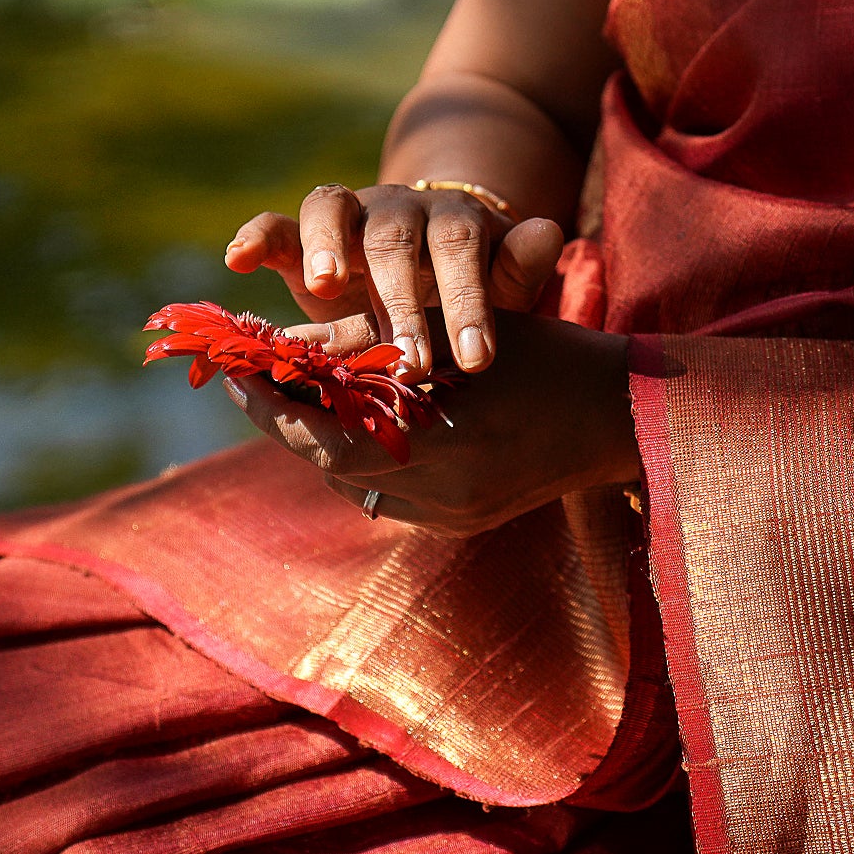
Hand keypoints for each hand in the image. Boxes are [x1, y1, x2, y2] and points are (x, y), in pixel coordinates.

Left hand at [222, 310, 641, 535]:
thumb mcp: (452, 328)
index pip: (326, 435)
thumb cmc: (537, 351)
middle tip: (253, 383)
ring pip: (353, 483)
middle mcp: (442, 490)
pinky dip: (363, 459)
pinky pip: (386, 496)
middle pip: (330, 464)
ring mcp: (451, 516)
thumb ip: (369, 341)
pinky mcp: (460, 525)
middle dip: (288, 421)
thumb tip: (287, 343)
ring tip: (300, 395)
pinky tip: (358, 423)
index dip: (274, 406)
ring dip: (323, 441)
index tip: (237, 372)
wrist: (616, 415)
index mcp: (440, 435)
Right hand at [224, 183, 563, 377]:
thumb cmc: (466, 293)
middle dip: (401, 300)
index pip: (461, 248)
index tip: (475, 361)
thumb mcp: (500, 287)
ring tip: (325, 287)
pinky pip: (276, 226)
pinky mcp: (300, 240)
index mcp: (452, 219)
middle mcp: (396, 209)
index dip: (467, 300)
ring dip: (327, 246)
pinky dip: (255, 235)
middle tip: (409, 360)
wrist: (423, 266)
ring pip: (331, 212)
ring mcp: (346, 218)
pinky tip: (236, 260)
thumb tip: (549, 233)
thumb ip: (517, 267)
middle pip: (395, 239)